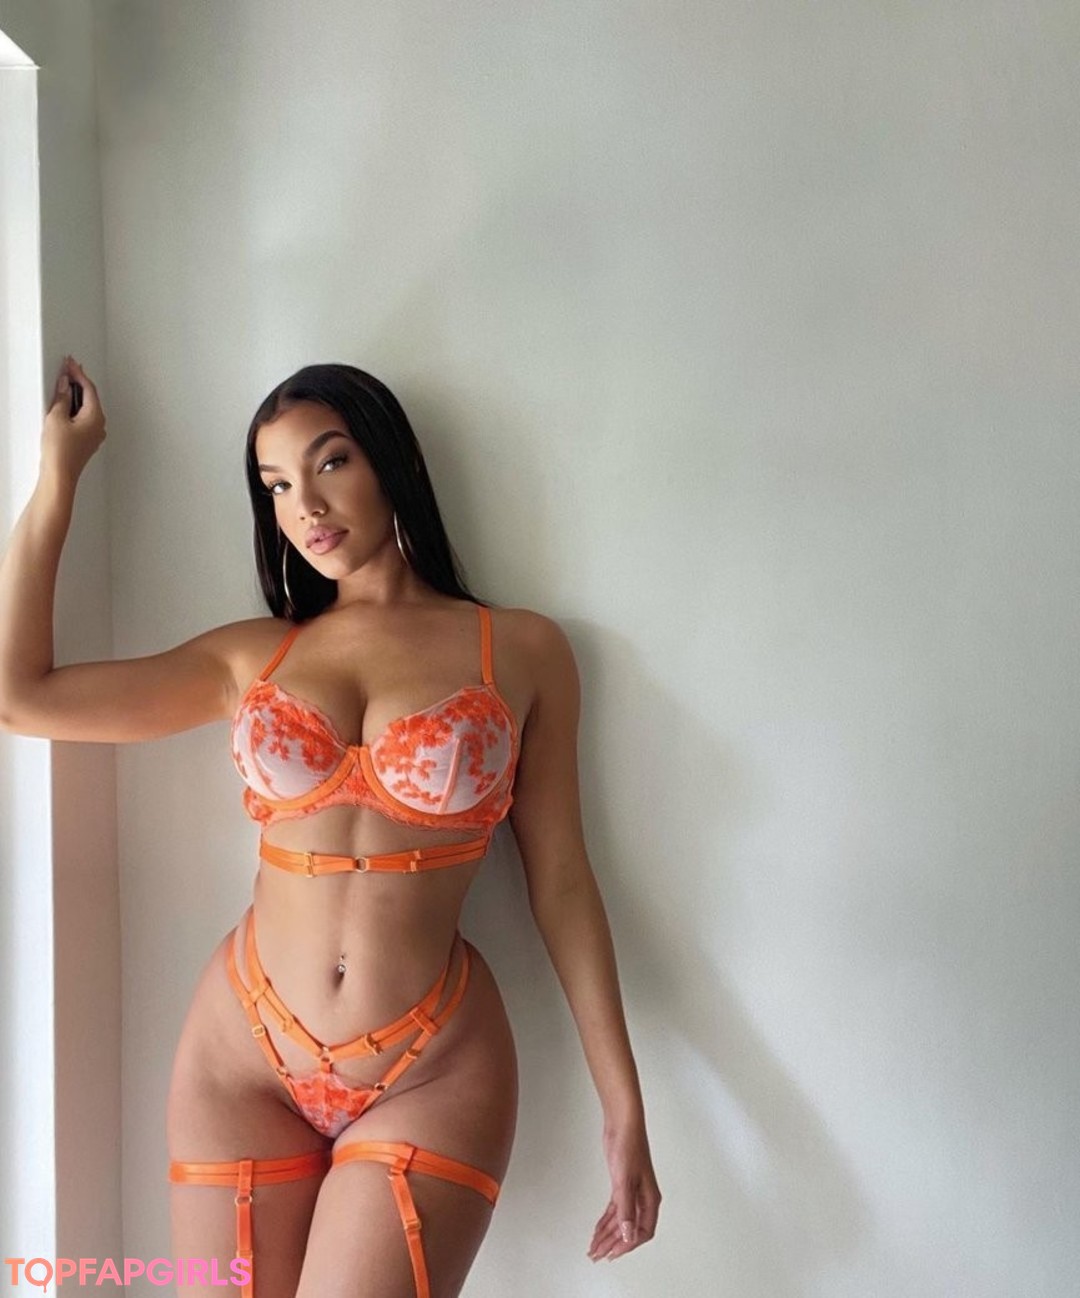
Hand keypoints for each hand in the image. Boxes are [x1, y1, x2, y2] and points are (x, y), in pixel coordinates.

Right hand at [40, 356, 106, 485]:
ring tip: (66, 383)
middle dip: (79, 382)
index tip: (71, 363)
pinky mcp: (87, 441)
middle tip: (69, 369)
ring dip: (77, 395)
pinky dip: (76, 408)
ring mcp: (95, 435)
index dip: (78, 373)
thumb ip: (61, 397)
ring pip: (88, 408)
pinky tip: (67, 405)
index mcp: (95, 416)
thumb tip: (64, 385)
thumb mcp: (56, 417)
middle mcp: (99, 425)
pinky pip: (84, 418)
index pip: (88, 388)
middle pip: (90, 397)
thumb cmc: (61, 452)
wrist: (60, 475)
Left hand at [587, 1118, 660, 1262]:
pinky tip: (597, 1230)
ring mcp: (632, 1192)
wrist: (622, 1124)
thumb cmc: (629, 1146)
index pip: (642, 1232)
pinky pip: (614, 1210)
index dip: (628, 1245)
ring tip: (594, 1247)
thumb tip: (628, 1236)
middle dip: (613, 1244)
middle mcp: (642, 1198)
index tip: (612, 1253)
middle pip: (630, 1229)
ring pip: (620, 1221)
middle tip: (598, 1255)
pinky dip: (605, 1221)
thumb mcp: (624, 1181)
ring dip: (607, 1235)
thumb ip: (626, 1210)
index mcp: (650, 1199)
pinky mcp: (621, 1185)